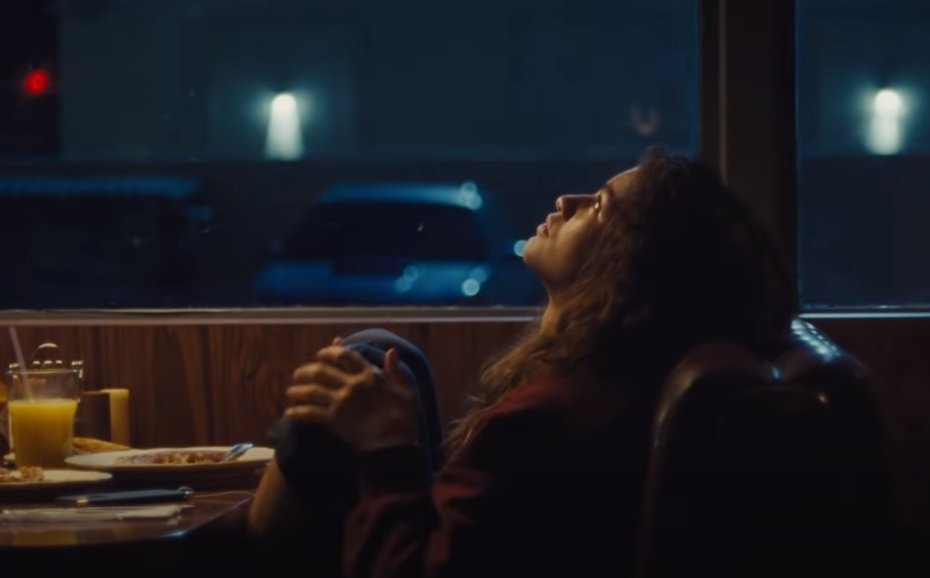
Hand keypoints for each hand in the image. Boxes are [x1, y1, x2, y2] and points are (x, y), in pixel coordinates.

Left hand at [284, 344, 419, 452]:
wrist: (397, 448)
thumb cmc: (406, 420)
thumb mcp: (409, 391)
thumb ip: (397, 371)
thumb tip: (391, 350)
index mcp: (370, 376)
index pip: (345, 355)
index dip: (330, 352)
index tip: (321, 354)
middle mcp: (353, 386)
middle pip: (322, 371)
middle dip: (306, 371)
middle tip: (298, 374)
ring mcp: (342, 403)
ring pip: (312, 390)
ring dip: (298, 390)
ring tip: (291, 392)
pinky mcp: (334, 421)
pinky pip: (310, 413)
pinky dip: (297, 412)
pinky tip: (289, 413)